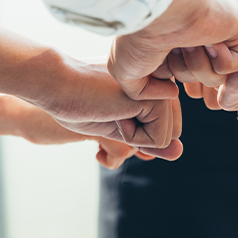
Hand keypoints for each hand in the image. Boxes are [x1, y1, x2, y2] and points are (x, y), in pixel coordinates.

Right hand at [5, 96, 174, 167]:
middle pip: (169, 136)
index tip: (110, 113)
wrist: (58, 85)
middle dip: (135, 138)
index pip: (164, 131)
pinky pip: (157, 140)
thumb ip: (149, 140)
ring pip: (165, 140)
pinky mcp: (158, 97)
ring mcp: (162, 89)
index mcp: (155, 87)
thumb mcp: (120, 128)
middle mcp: (163, 84)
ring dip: (131, 137)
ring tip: (110, 110)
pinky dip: (131, 137)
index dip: (135, 135)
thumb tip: (179, 152)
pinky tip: (112, 111)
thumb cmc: (79, 103)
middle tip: (109, 112)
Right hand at [108, 0, 237, 99]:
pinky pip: (236, 66)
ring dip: (199, 65)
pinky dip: (221, 61)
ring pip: (216, 76)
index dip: (167, 75)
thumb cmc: (140, 37)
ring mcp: (214, 32)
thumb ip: (143, 92)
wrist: (163, 11)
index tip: (156, 57)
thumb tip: (173, 92)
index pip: (176, 75)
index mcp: (169, 41)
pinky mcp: (236, 31)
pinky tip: (210, 42)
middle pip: (195, 79)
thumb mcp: (125, 72)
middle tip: (173, 47)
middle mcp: (192, 35)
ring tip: (190, 42)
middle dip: (182, 71)